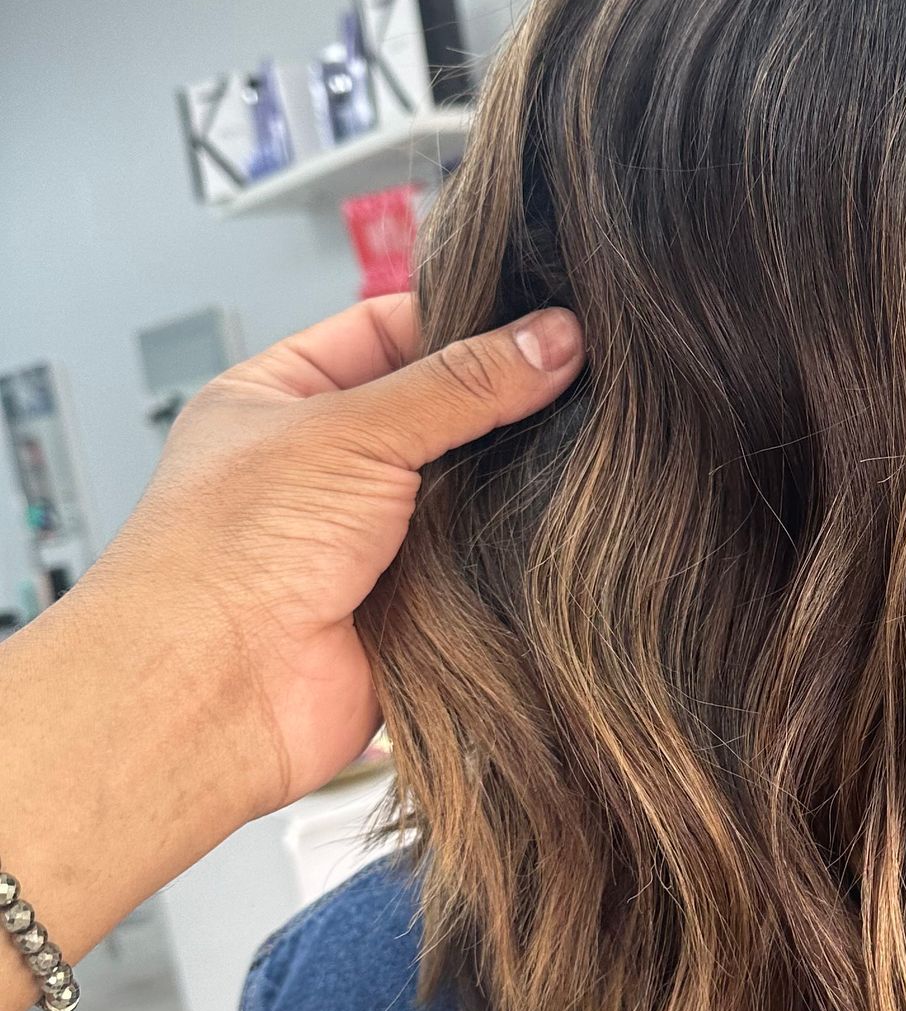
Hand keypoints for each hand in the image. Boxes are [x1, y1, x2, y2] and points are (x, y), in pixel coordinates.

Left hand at [0, 295, 581, 1010]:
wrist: (213, 693)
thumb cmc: (227, 554)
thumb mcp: (352, 430)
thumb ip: (461, 384)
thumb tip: (553, 338)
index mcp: (282, 397)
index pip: (388, 329)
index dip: (465, 318)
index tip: (547, 317)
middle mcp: (323, 465)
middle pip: (438, 413)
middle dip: (502, 405)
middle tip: (586, 379)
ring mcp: (367, 538)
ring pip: (466, 493)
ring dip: (512, 484)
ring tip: (585, 452)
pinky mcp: (409, 606)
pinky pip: (479, 568)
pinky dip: (513, 555)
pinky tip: (561, 531)